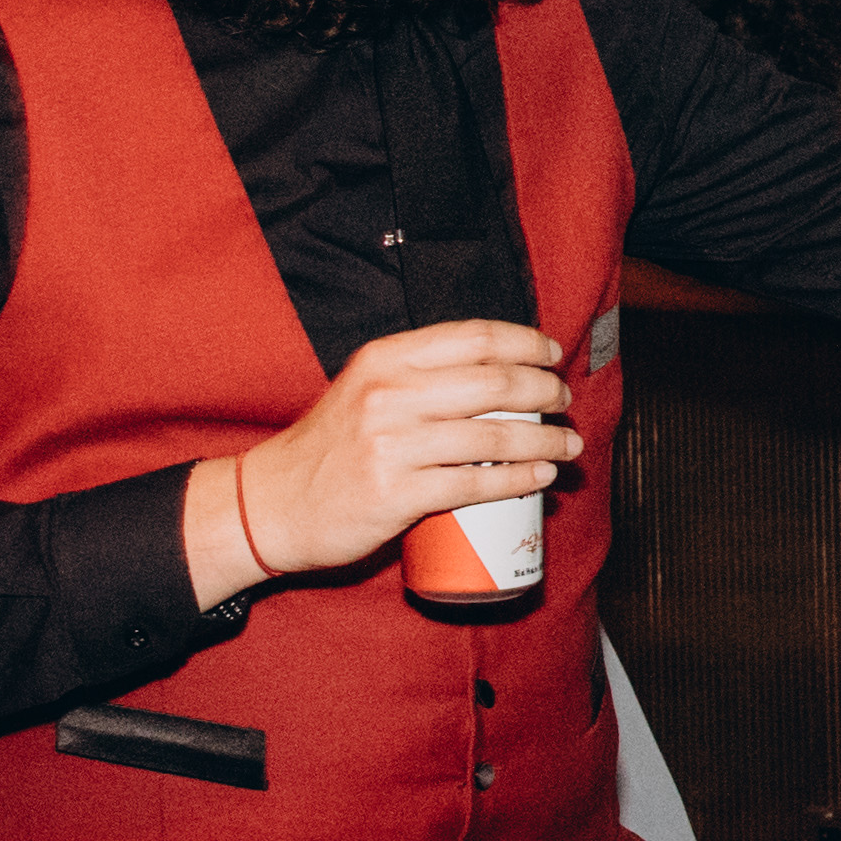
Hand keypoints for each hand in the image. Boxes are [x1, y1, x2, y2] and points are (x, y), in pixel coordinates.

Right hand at [226, 318, 575, 583]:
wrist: (271, 503)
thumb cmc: (329, 448)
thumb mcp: (365, 389)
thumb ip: (416, 375)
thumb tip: (496, 372)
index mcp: (384, 359)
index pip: (473, 336)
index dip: (524, 342)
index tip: (552, 355)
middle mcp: (388, 394)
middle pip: (493, 381)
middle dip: (544, 390)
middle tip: (562, 402)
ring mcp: (392, 444)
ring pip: (493, 435)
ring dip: (545, 440)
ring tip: (568, 445)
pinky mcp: (396, 493)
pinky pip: (475, 483)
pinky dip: (518, 479)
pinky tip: (541, 476)